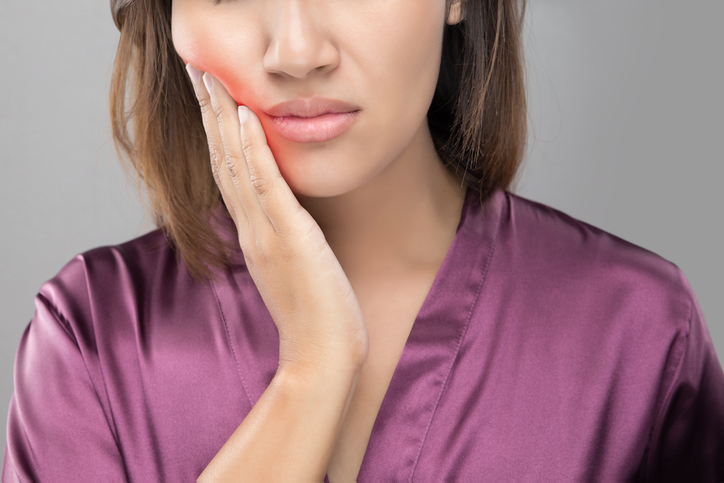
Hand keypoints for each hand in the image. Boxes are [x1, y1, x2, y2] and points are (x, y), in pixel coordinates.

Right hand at [185, 64, 368, 371]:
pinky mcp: (289, 238)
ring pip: (236, 166)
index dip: (216, 133)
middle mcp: (251, 229)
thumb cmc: (313, 314)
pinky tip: (246, 118)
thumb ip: (282, 239)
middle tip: (196, 72)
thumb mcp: (293, 268)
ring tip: (211, 78)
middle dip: (210, 114)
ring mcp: (266, 233)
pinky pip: (266, 186)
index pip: (228, 174)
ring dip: (223, 119)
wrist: (321, 355)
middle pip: (222, 161)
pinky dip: (254, 151)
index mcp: (253, 234)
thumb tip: (284, 217)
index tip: (210, 98)